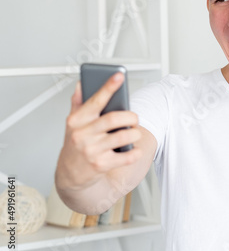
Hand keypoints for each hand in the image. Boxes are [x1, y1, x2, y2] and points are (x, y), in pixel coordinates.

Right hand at [56, 72, 142, 191]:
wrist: (70, 174)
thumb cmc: (75, 145)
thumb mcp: (73, 124)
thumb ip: (78, 103)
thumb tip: (82, 84)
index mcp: (77, 121)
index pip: (95, 100)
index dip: (108, 87)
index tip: (119, 75)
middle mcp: (83, 134)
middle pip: (114, 119)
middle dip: (130, 116)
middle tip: (134, 118)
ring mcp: (92, 150)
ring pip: (123, 136)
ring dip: (134, 133)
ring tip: (134, 133)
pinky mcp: (101, 165)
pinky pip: (126, 156)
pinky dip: (135, 152)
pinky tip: (134, 149)